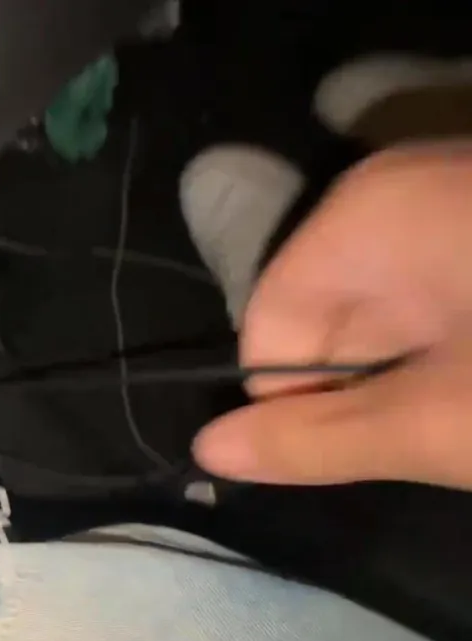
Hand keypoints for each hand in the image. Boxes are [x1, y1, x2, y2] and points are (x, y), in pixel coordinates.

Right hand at [193, 141, 471, 489]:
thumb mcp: (434, 423)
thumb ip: (313, 440)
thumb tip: (202, 452)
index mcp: (363, 213)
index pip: (269, 329)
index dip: (307, 403)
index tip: (384, 440)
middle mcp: (396, 182)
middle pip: (328, 314)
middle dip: (372, 381)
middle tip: (444, 420)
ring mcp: (453, 187)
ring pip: (389, 305)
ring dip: (421, 362)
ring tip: (471, 383)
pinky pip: (437, 279)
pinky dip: (456, 332)